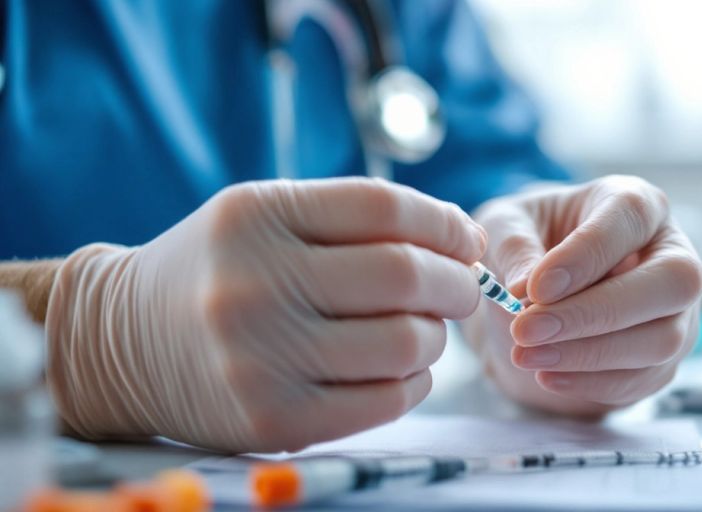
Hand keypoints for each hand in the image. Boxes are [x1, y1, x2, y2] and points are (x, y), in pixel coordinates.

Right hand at [45, 178, 483, 451]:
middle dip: (455, 282)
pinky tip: (402, 368)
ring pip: (404, 343)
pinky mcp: (275, 421)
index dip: (442, 222)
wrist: (122, 343)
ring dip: (437, 335)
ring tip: (424, 329)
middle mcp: (255, 285)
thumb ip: (354, 219)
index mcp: (256, 218)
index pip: (383, 207)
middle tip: (460, 288)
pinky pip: (385, 401)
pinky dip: (415, 382)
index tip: (464, 238)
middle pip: (403, 275)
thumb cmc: (218, 271)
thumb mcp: (264, 217)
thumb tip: (463, 238)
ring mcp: (262, 359)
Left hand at [464, 175, 701, 415]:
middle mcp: (673, 253)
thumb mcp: (506, 226)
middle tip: (527, 329)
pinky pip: (643, 378)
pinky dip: (592, 383)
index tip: (535, 287)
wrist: (538, 294)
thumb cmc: (529, 242)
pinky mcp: (666, 357)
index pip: (631, 216)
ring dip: (589, 354)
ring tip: (526, 355)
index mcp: (637, 204)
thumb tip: (524, 289)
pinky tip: (546, 375)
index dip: (588, 252)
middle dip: (597, 312)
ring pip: (662, 339)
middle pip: (674, 281)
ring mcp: (679, 311)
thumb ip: (513, 246)